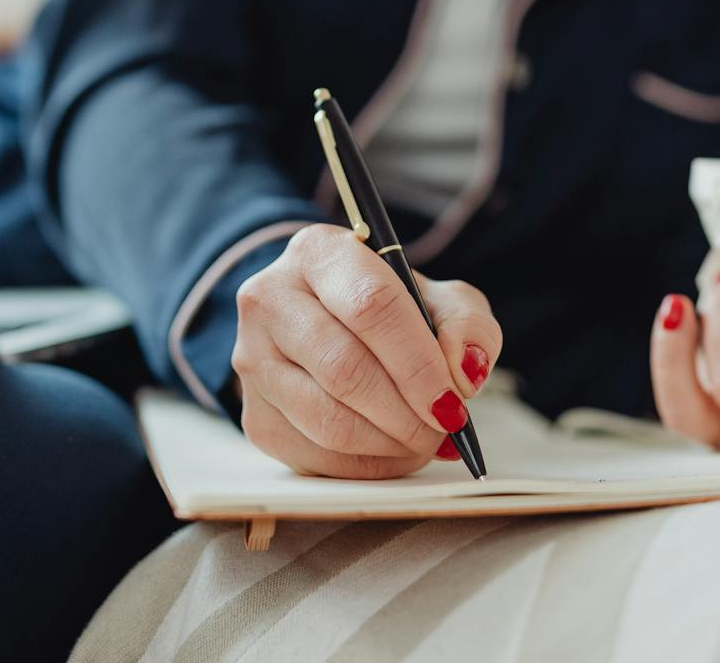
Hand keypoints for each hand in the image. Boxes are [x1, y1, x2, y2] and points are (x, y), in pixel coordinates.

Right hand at [230, 223, 502, 477]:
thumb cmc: (391, 310)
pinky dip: (364, 466)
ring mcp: (253, 359)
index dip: (417, 362)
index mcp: (319, 253)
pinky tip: (393, 452)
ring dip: (388, 443)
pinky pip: (312, 456)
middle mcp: (271, 299)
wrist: (330, 324)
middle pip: (344, 367)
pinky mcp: (254, 414)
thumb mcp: (440, 299)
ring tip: (424, 442)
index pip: (370, 305)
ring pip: (326, 419)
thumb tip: (463, 374)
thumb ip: (466, 326)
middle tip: (444, 429)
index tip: (453, 401)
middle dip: (406, 411)